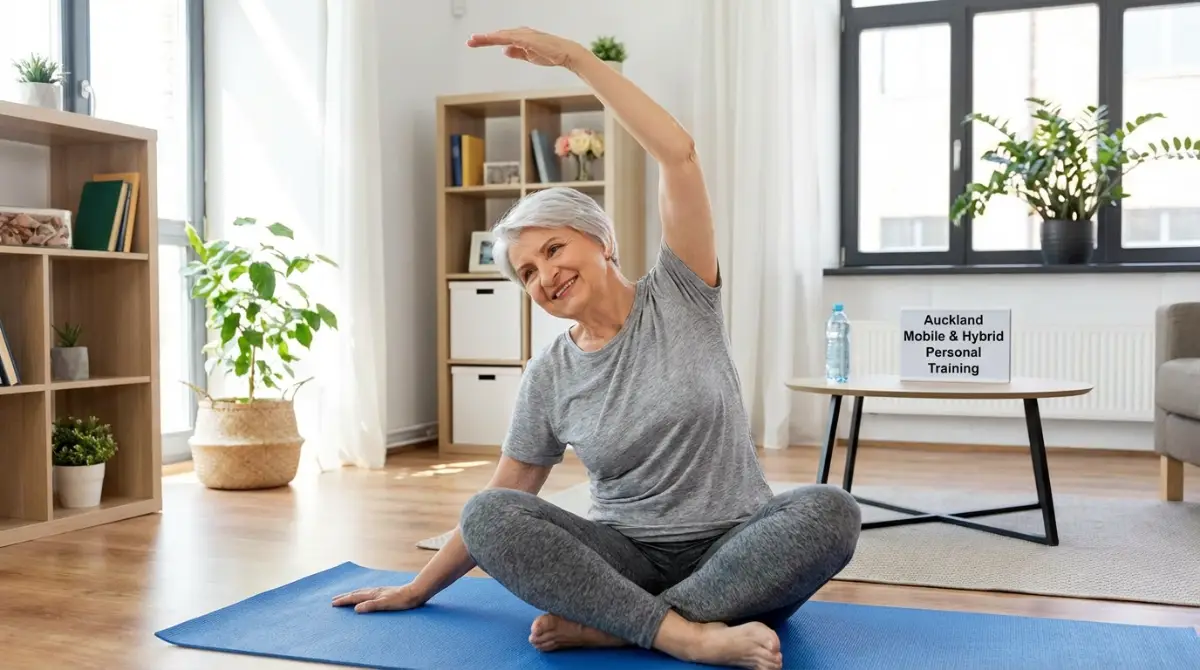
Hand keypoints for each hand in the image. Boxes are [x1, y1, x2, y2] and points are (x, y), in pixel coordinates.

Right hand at [331, 582, 428, 612]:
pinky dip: (361, 594)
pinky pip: (368, 593)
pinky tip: (365, 596)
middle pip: (356, 593)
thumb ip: (371, 605)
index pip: (355, 597)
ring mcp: (380, 591)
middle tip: (334, 599)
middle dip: (345, 596)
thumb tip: (355, 608)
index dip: (344, 600)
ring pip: (362, 592)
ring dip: (352, 594)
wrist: (415, 593)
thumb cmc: (402, 600)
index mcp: (373, 594)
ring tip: (346, 596)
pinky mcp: (385, 593)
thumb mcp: (386, 604)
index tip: (333, 603)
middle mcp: (375, 591)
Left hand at [466, 27, 584, 68]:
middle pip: (498, 35)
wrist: (565, 54)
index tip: (474, 43)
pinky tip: (491, 39)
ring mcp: (524, 34)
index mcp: (520, 37)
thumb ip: (516, 53)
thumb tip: (503, 50)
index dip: (487, 40)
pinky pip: (511, 38)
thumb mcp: (529, 56)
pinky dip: (500, 38)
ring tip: (475, 40)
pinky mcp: (528, 38)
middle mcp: (521, 33)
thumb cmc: (550, 54)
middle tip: (469, 41)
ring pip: (502, 35)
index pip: (500, 38)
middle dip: (483, 38)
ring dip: (488, 37)